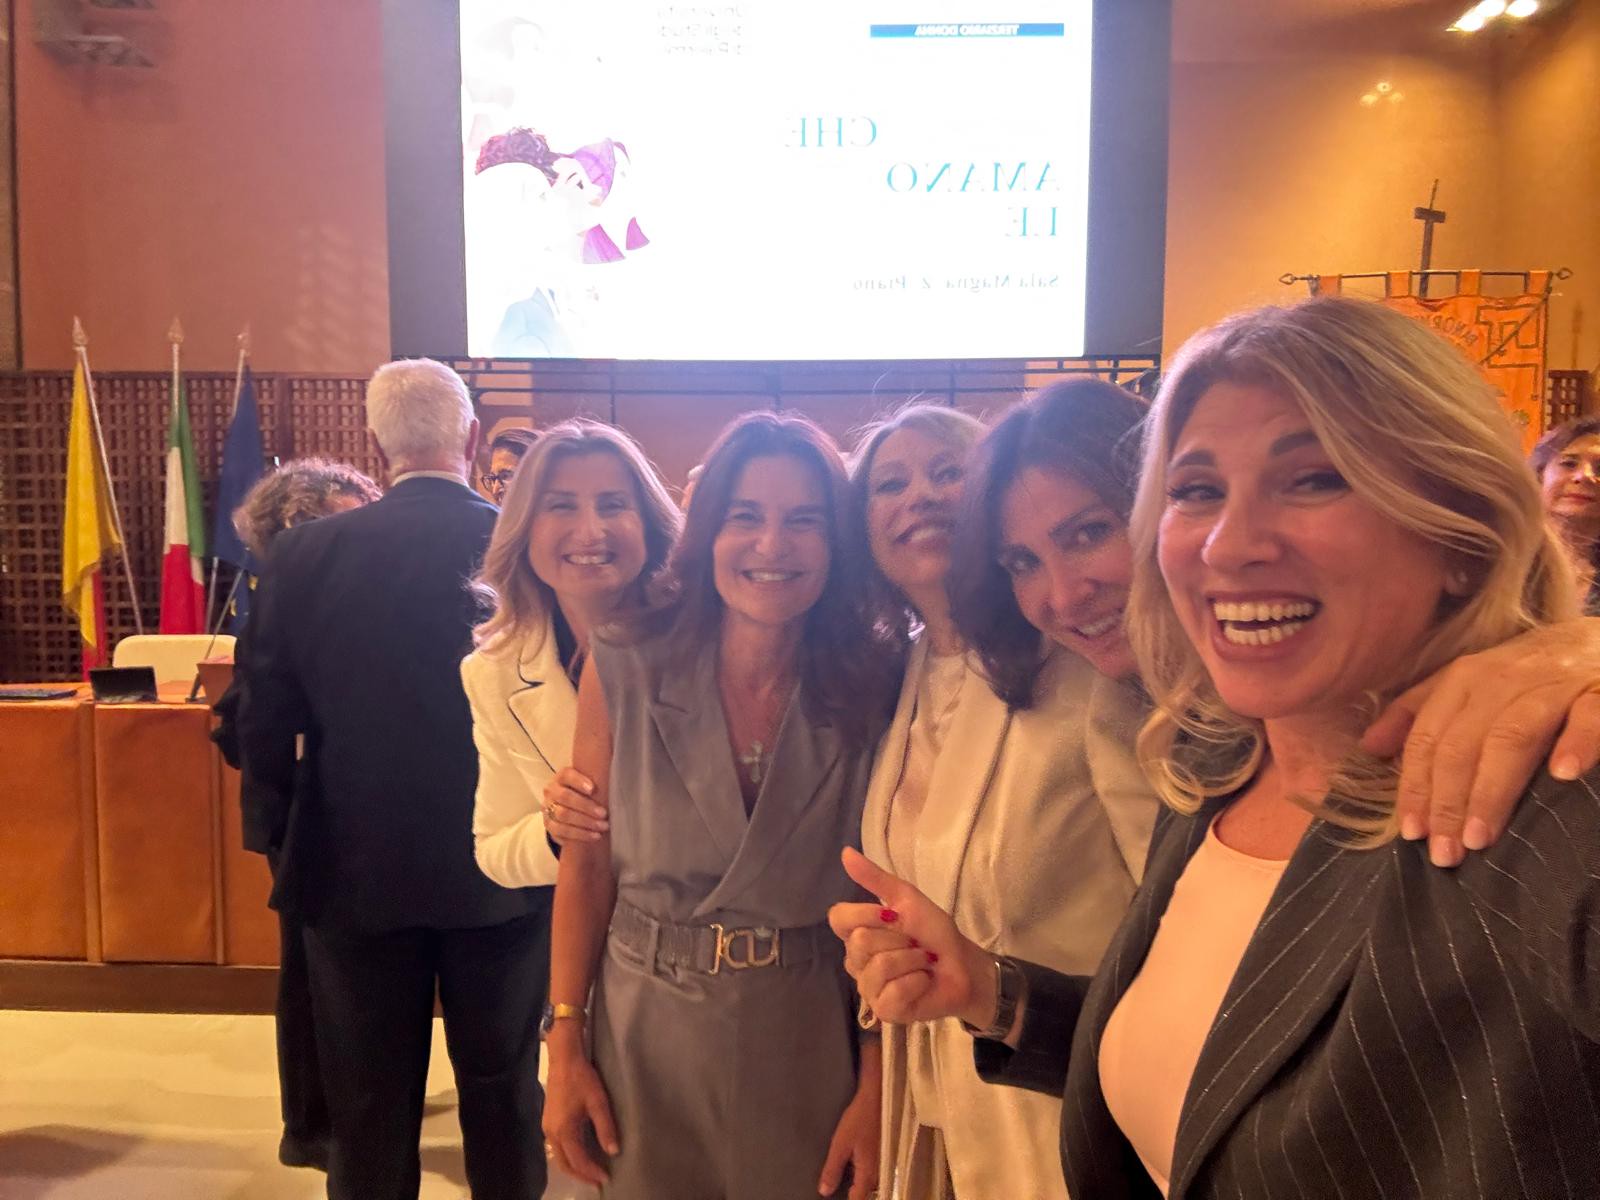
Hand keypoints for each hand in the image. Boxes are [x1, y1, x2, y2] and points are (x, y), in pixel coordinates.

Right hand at [542, 1042, 618, 1186]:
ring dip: (573, 1167)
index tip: (606, 1179)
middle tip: (597, 1182)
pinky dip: (568, 1156)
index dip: (592, 1172)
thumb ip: (606, 1128)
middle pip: (565, 1164)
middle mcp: (552, 1134)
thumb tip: (613, 1151)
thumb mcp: (598, 1102)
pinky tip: (579, 1154)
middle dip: (581, 1175)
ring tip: (590, 1172)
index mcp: (564, 1131)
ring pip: (559, 1157)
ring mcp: (547, 1128)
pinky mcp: (547, 1122)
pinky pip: (556, 1147)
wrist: (564, 1060)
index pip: (579, 1160)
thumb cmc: (582, 1079)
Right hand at [543, 766, 606, 844]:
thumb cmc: (583, 796)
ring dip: (585, 822)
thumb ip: (596, 783)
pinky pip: (561, 830)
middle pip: (565, 797)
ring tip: (603, 826)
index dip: (578, 781)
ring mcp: (547, 808)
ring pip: (563, 815)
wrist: (567, 813)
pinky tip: (595, 835)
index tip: (593, 789)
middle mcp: (552, 791)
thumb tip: (618, 785)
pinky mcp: (549, 825)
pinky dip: (580, 834)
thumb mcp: (587, 787)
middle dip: (586, 806)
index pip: (566, 775)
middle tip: (604, 813)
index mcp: (562, 778)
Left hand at [817, 1067, 880, 1198]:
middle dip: (852, 1191)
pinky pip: (873, 1169)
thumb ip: (832, 1169)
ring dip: (858, 1180)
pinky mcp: (884, 1152)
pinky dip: (862, 1169)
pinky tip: (852, 1160)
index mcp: (868, 1173)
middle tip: (836, 1183)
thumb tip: (825, 1192)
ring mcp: (884, 1162)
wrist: (878, 1097)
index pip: (857, 1199)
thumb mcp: (840, 1144)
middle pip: (865, 1191)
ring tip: (843, 1174)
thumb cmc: (859, 1120)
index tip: (833, 1196)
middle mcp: (879, 1172)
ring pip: (870, 1181)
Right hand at [828, 848, 996, 1029]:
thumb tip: (845, 852)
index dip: (866, 914)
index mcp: (857, 934)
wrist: (963, 964)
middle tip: (915, 943)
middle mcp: (856, 962)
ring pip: (878, 967)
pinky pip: (892, 991)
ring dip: (912, 960)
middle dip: (899, 938)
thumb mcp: (907, 899)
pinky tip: (923, 982)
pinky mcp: (884, 1010)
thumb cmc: (934, 933)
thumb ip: (875, 879)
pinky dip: (916, 982)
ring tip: (922, 963)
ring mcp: (868, 988)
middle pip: (861, 942)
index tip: (892, 914)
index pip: (838, 918)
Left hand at [1361, 617, 1599, 866]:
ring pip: (1513, 734)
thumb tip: (1370, 746)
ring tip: (1478, 836)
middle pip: (1463, 742)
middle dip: (1447, 799)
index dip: (1416, 785)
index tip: (1411, 832)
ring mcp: (1555, 683)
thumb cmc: (1530, 670)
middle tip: (1444, 852)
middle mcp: (1504, 678)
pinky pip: (1590, 715)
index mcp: (1467, 678)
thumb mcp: (1471, 682)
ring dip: (1491, 787)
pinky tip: (1562, 774)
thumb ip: (1419, 710)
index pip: (1429, 737)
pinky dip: (1576, 742)